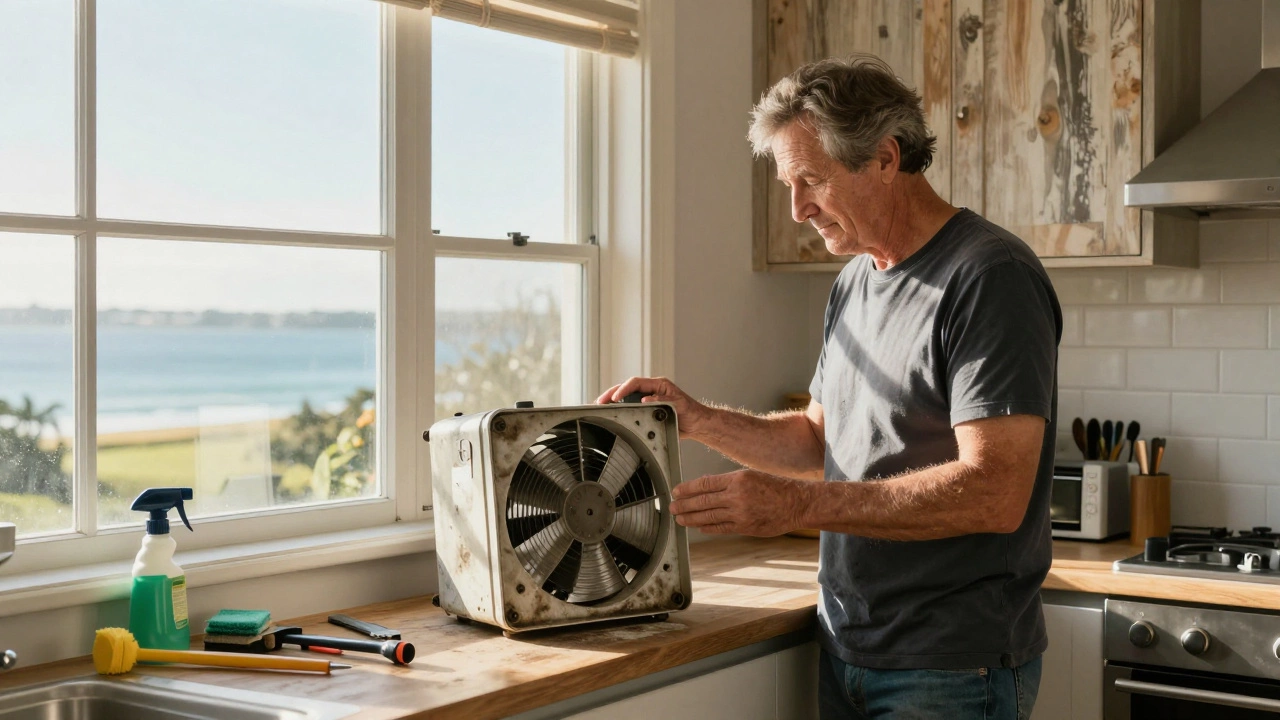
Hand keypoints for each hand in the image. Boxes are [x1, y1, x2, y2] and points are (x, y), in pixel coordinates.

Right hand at [595, 376, 710, 438]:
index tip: (615, 397)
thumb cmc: (692, 412)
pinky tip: (612, 413)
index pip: (636, 383)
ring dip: (613, 401)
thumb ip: (663, 400)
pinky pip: (631, 408)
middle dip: (612, 393)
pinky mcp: (647, 410)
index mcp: (659, 385)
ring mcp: (648, 400)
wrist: (697, 425)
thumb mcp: (679, 404)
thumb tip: (645, 399)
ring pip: (626, 397)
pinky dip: (620, 410)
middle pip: (627, 388)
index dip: (624, 388)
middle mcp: (651, 391)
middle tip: (600, 401)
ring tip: (601, 406)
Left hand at [668, 469, 808, 536]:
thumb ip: (729, 483)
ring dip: (691, 518)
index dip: (687, 488)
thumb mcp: (751, 476)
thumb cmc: (776, 487)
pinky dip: (707, 527)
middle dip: (684, 505)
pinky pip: (721, 528)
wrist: (797, 503)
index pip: (704, 484)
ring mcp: (740, 513)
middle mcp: (737, 495)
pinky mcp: (745, 527)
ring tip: (680, 518)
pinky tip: (699, 527)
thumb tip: (706, 487)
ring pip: (709, 516)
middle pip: (702, 501)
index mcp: (737, 479)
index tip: (676, 491)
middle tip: (671, 507)